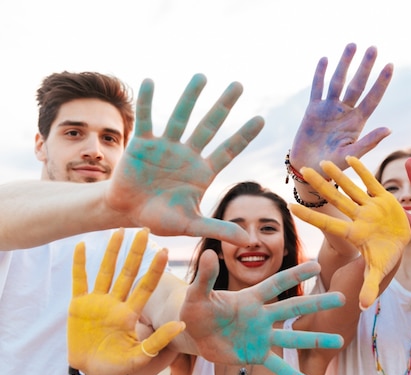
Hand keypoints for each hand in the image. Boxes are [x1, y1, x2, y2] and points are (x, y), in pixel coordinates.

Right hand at [68, 228, 184, 374]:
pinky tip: (82, 245)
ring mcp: (98, 301)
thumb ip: (159, 340)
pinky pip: (80, 280)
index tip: (166, 251)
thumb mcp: (140, 356)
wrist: (91, 372)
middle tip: (145, 230)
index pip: (146, 286)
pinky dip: (80, 263)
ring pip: (106, 271)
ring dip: (112, 252)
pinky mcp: (79, 305)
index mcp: (132, 312)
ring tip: (119, 231)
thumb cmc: (118, 366)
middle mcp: (117, 302)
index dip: (155, 269)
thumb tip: (182, 324)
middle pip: (128, 272)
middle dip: (136, 252)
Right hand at [107, 75, 263, 244]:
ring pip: (180, 117)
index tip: (261, 119)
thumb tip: (245, 240)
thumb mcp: (191, 225)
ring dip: (190, 97)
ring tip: (202, 76)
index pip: (228, 150)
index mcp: (202, 172)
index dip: (243, 135)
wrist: (128, 212)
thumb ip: (217, 228)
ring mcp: (166, 146)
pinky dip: (146, 101)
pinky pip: (145, 119)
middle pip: (209, 126)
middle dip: (223, 106)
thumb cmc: (161, 218)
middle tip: (238, 84)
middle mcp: (187, 154)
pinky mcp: (142, 144)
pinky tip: (149, 81)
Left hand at [181, 251, 344, 374]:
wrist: (194, 333)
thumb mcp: (197, 293)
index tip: (317, 264)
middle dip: (318, 303)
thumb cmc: (196, 308)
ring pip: (294, 338)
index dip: (296, 274)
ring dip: (316, 339)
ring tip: (340, 340)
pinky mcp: (256, 355)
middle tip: (342, 298)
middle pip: (294, 308)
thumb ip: (205, 276)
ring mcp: (262, 336)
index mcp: (251, 298)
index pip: (276, 283)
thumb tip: (207, 253)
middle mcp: (262, 316)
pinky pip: (278, 367)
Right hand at [288, 43, 392, 174]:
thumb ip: (369, 142)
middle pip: (357, 85)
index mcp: (357, 123)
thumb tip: (389, 129)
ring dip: (345, 64)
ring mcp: (329, 109)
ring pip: (338, 82)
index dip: (381, 83)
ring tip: (352, 45)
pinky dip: (320, 74)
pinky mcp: (313, 110)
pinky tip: (325, 59)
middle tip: (373, 48)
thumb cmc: (332, 166)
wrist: (309, 169)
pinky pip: (318, 88)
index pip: (372, 98)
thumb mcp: (351, 155)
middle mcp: (345, 112)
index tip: (390, 65)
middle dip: (365, 67)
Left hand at [289, 156, 410, 308]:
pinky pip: (371, 182)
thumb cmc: (385, 261)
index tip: (291, 207)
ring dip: (337, 175)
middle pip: (335, 200)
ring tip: (322, 161)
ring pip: (350, 188)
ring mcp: (369, 207)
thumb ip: (369, 288)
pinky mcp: (383, 199)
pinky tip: (350, 157)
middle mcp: (358, 218)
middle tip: (301, 171)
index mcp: (353, 233)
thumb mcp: (377, 274)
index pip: (327, 223)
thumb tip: (361, 308)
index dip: (310, 215)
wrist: (399, 248)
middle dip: (319, 186)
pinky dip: (362, 170)